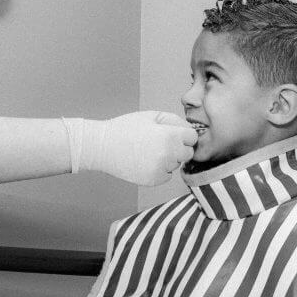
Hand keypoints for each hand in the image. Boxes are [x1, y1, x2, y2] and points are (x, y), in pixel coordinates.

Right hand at [64, 111, 197, 185]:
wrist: (103, 147)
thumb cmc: (126, 128)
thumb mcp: (151, 116)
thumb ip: (174, 121)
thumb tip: (190, 131)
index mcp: (170, 136)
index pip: (193, 138)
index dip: (183, 134)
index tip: (172, 133)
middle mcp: (168, 154)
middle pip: (187, 153)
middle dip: (178, 148)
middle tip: (160, 143)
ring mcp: (161, 169)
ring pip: (176, 165)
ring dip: (169, 159)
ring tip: (149, 151)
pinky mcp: (153, 180)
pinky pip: (167, 175)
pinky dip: (160, 170)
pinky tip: (145, 161)